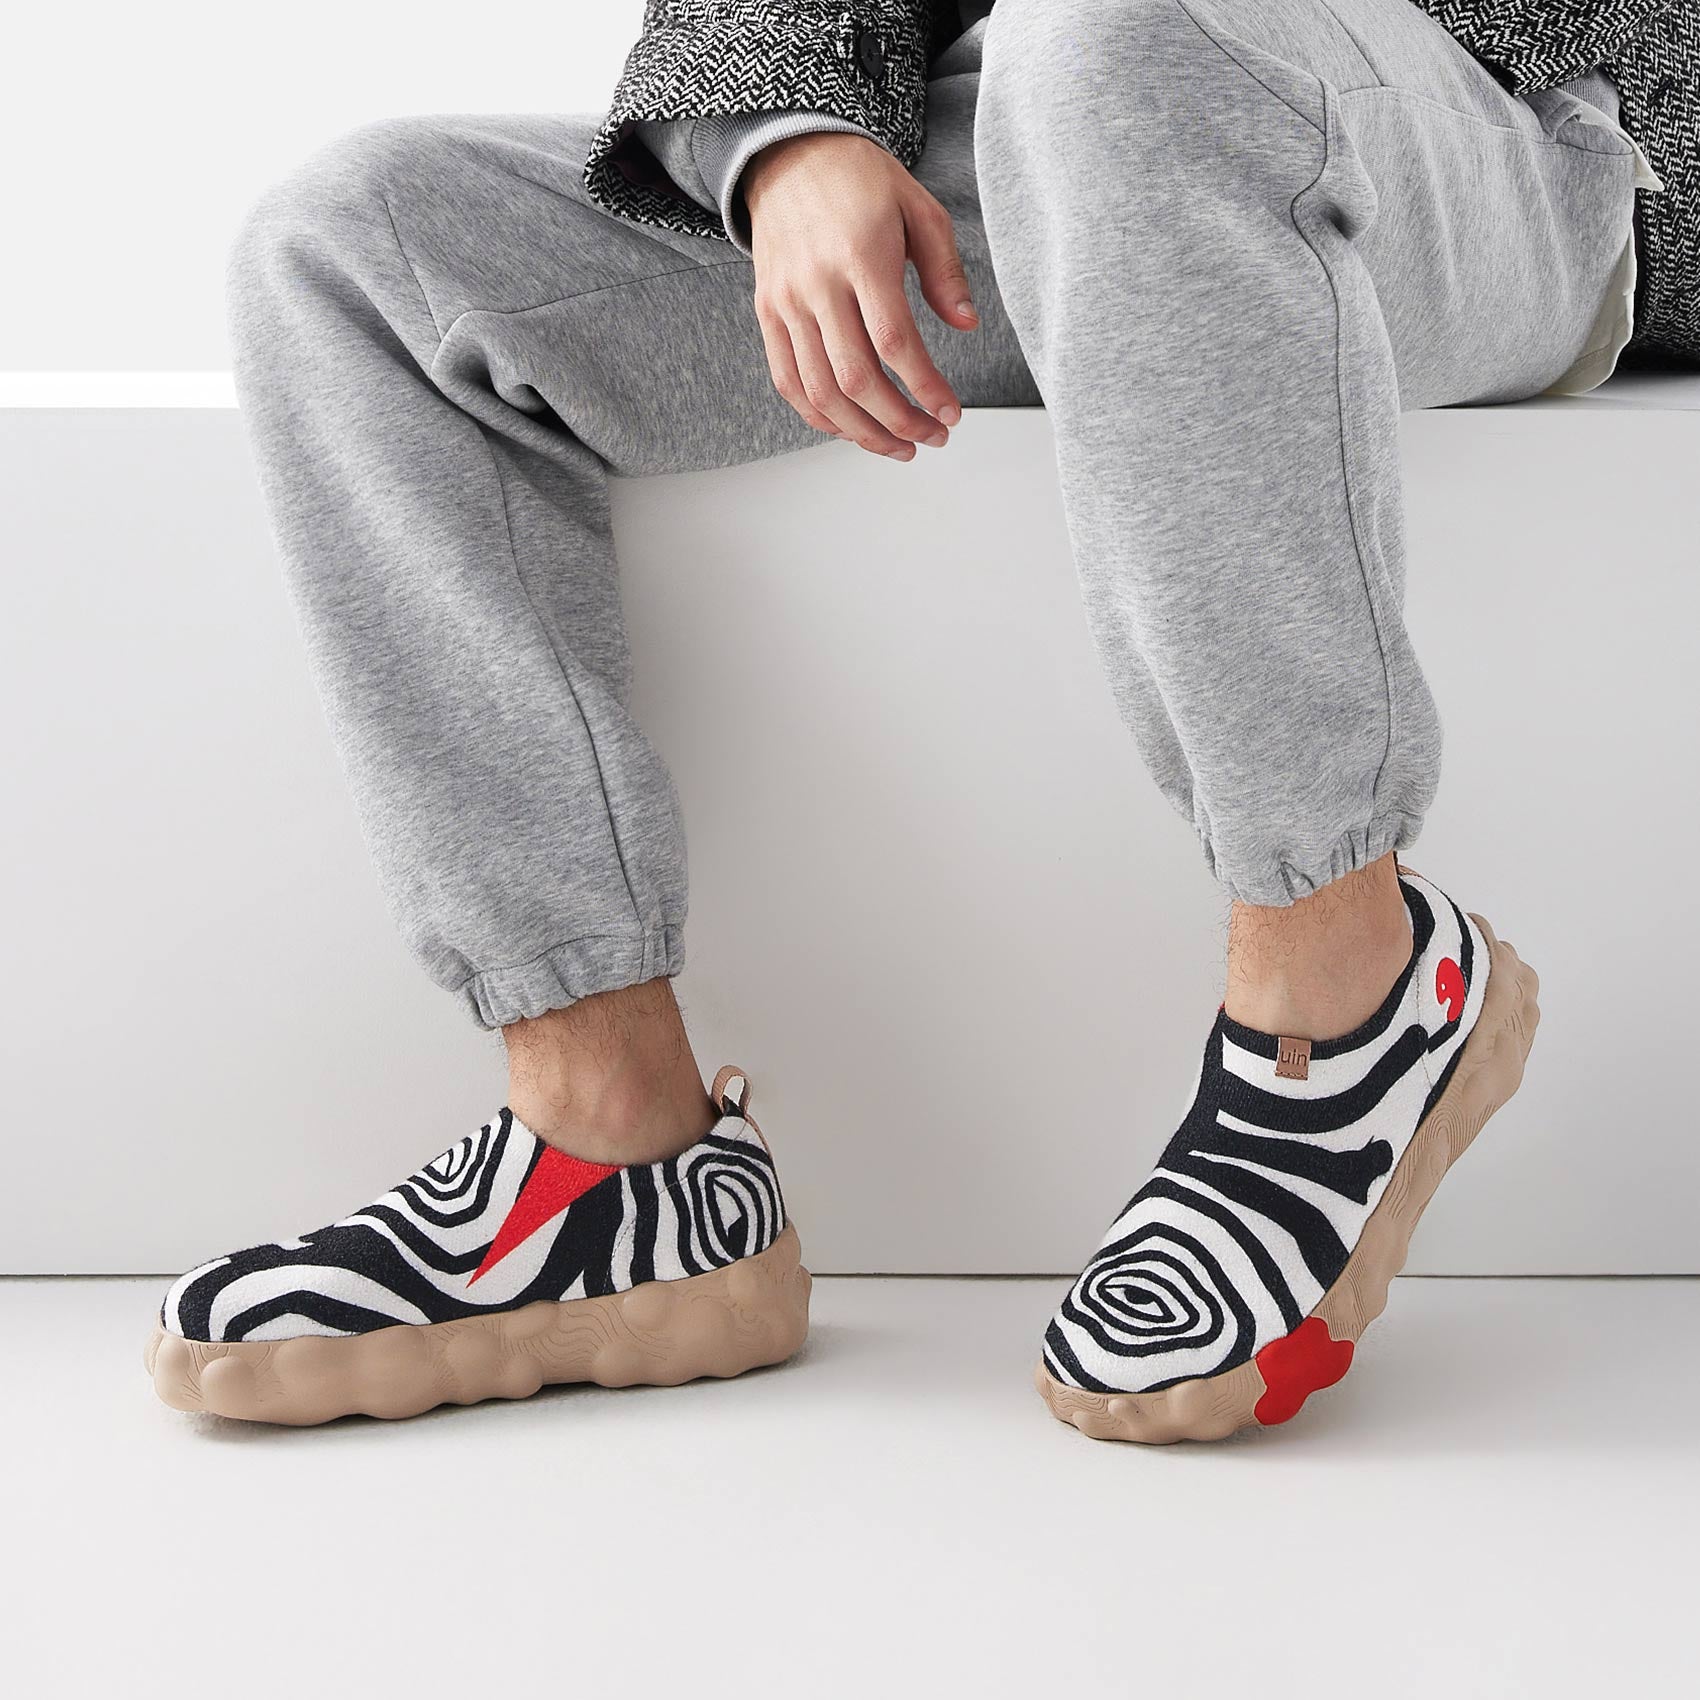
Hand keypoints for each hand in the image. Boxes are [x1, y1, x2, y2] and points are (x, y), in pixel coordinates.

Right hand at [744, 131, 979, 459]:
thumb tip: (966, 325)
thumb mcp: (918, 209)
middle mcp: (817, 283)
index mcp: (861, 254)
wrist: (789, 156)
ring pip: (821, 391)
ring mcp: (786, 302)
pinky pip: (789, 381)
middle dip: (900, 421)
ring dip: (863, 432)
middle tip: (932, 437)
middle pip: (857, 378)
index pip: (894, 342)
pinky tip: (853, 429)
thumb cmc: (861, 182)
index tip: (951, 413)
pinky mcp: (767, 314)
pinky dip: (820, 417)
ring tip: (899, 446)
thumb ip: (945, 270)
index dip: (925, 388)